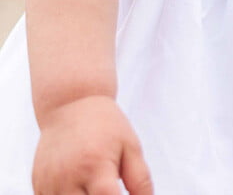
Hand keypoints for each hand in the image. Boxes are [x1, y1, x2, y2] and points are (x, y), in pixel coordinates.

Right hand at [32, 95, 152, 194]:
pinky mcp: (38, 184)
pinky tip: (79, 186)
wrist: (70, 102)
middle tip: (108, 187)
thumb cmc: (105, 124)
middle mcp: (68, 177)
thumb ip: (139, 180)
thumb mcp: (130, 146)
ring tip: (92, 182)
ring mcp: (49, 182)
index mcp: (95, 165)